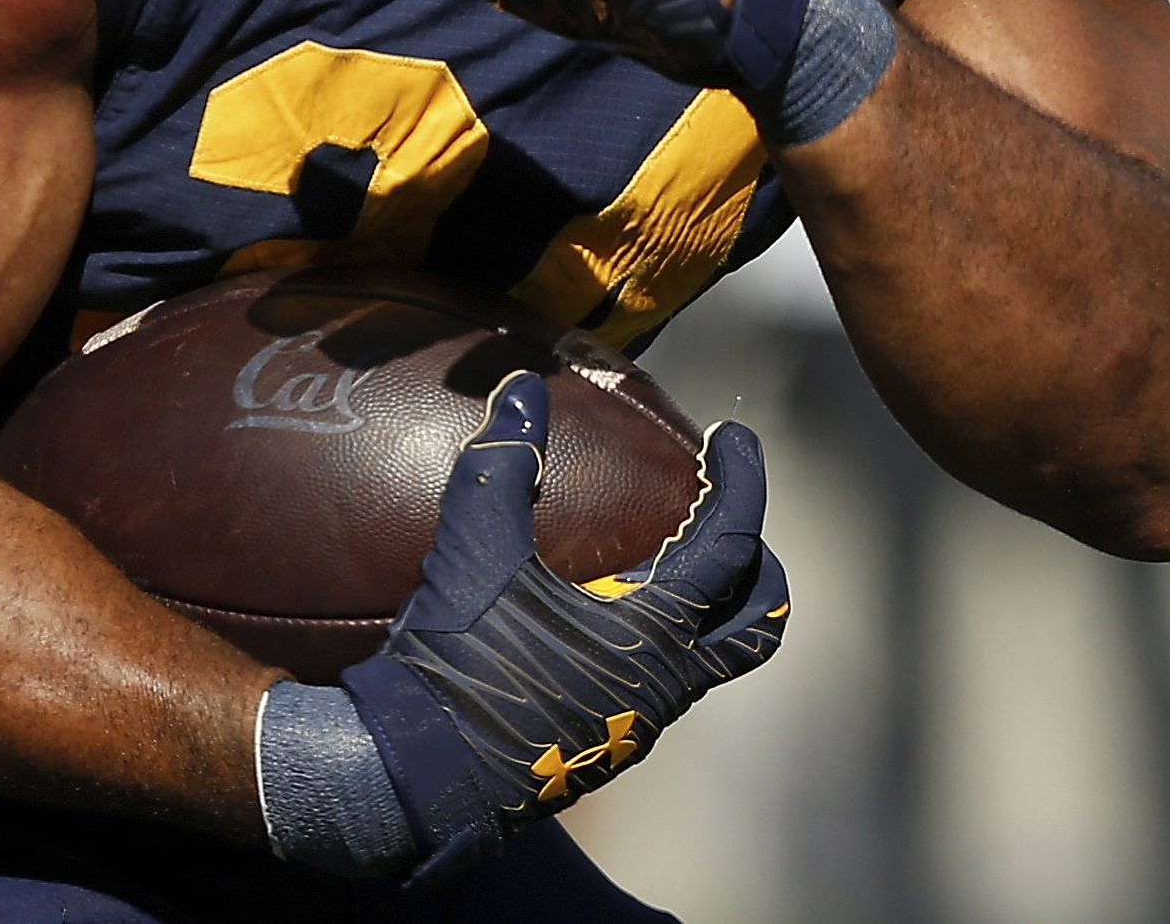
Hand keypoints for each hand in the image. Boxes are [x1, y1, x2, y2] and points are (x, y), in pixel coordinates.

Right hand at [340, 373, 783, 881]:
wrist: (410, 780)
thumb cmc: (455, 667)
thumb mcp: (474, 551)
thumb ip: (504, 464)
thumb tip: (523, 389)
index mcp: (655, 638)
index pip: (734, 545)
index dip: (742, 479)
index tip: (731, 435)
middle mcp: (664, 687)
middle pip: (758, 623)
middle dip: (756, 560)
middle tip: (722, 509)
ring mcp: (637, 723)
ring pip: (710, 658)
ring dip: (706, 603)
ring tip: (666, 552)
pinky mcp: (603, 745)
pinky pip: (661, 683)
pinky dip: (660, 635)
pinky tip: (604, 610)